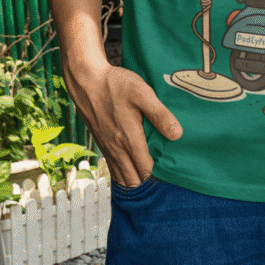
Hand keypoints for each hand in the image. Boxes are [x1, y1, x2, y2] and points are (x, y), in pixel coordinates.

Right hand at [63, 62, 181, 187]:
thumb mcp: (143, 94)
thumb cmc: (116, 85)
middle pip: (134, 180)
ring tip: (150, 179)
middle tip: (165, 179)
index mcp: (129, 140)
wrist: (86, 81)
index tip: (173, 174)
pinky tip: (132, 170)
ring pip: (122, 177)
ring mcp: (108, 148)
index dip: (160, 176)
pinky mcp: (102, 144)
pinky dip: (124, 174)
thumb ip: (160, 115)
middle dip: (148, 183)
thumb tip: (177, 135)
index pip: (146, 171)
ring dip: (135, 181)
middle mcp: (117, 149)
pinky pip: (113, 168)